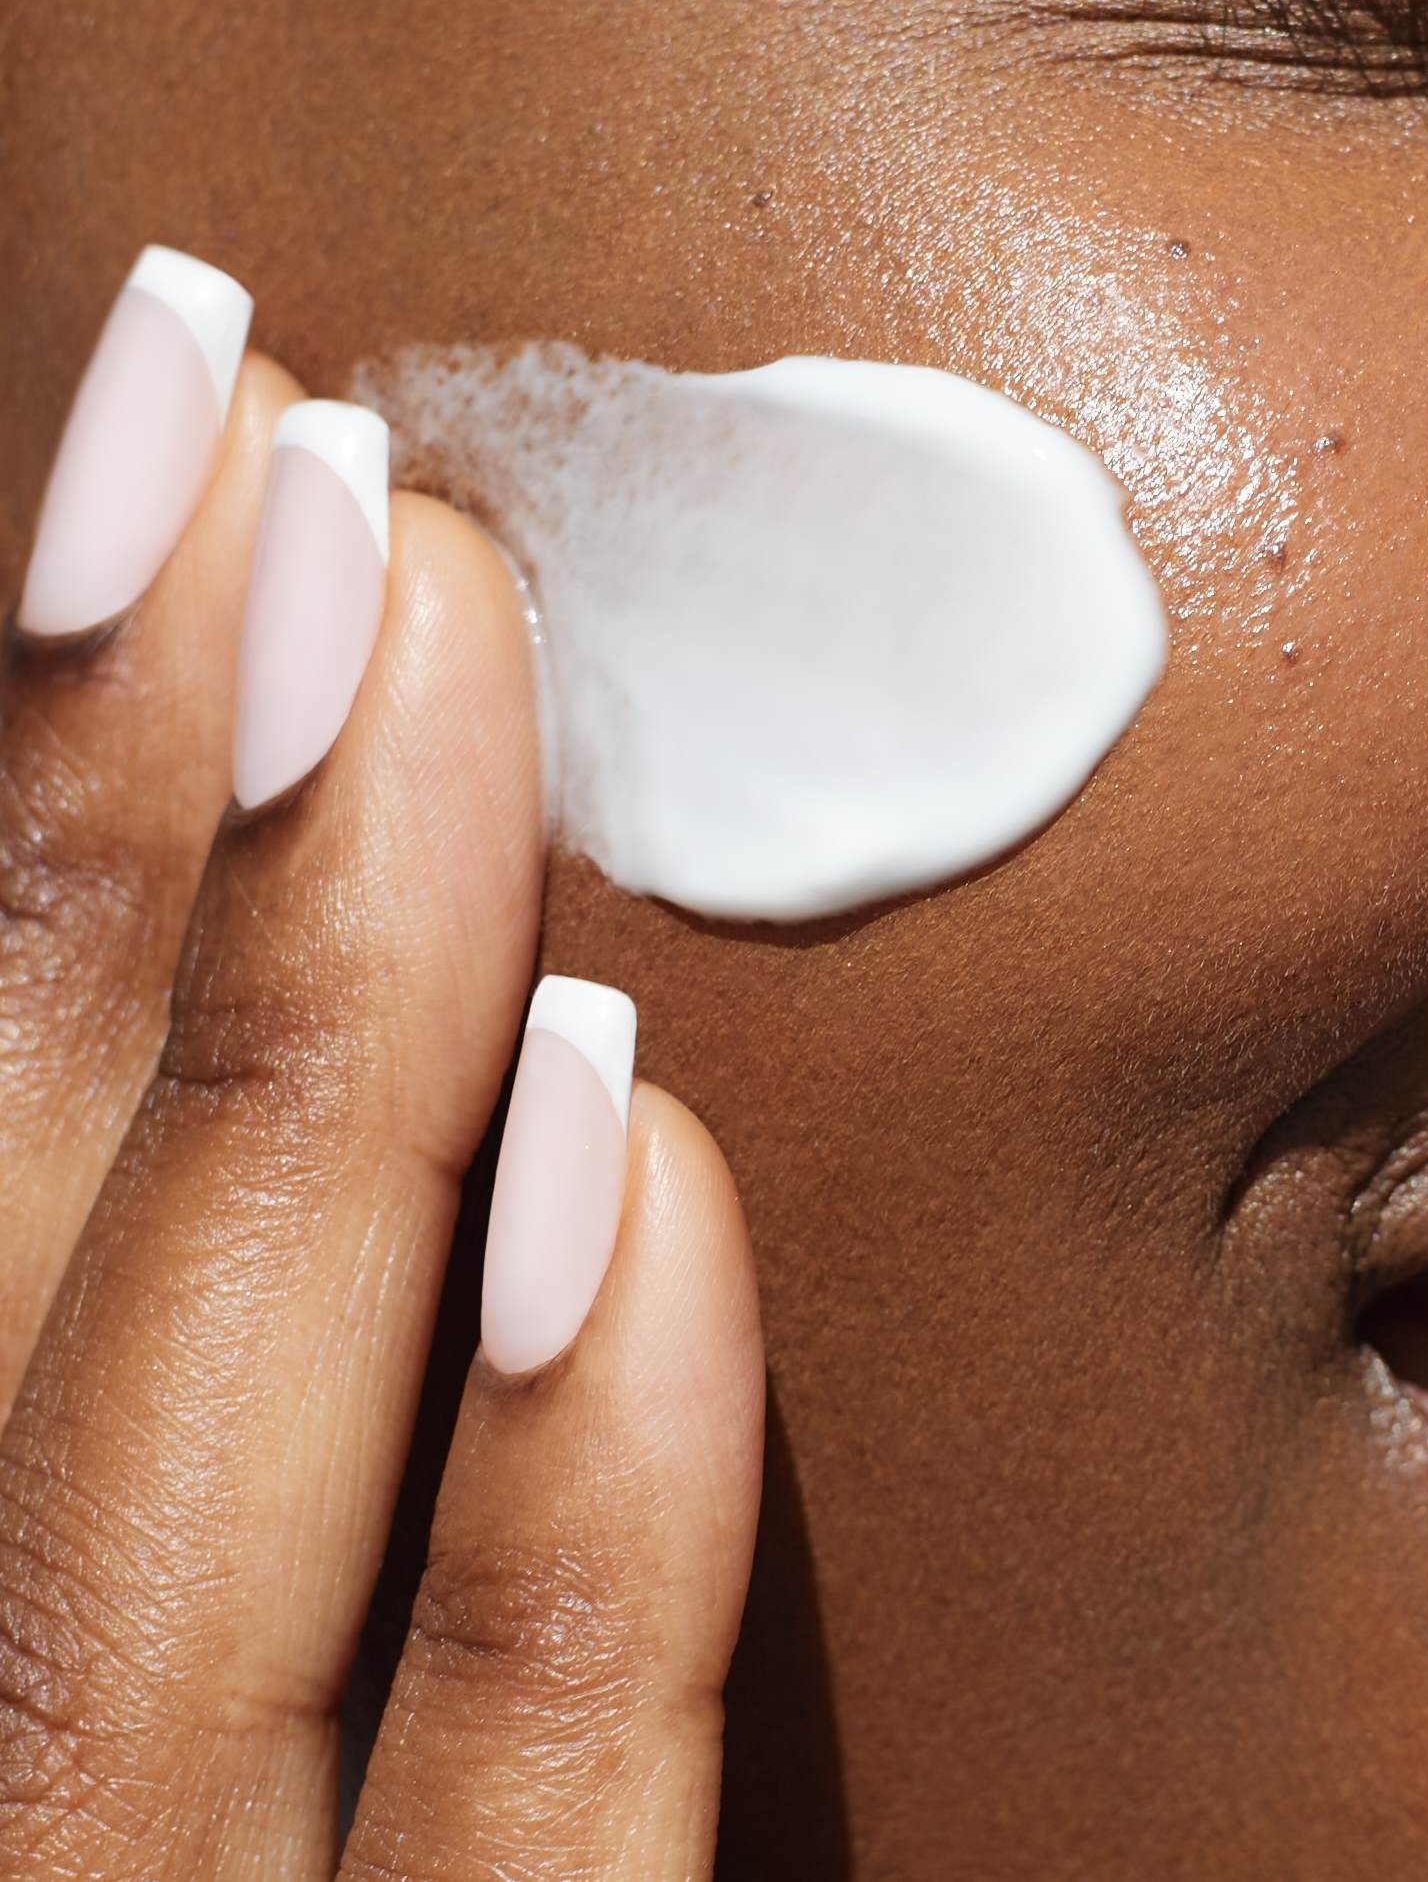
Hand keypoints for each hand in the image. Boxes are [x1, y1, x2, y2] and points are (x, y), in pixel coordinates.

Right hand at [0, 262, 764, 1877]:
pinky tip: (633, 1145)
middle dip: (133, 796)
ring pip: (208, 1455)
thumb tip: (440, 1036)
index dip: (33, 776)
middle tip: (272, 420)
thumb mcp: (150, 1652)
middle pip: (46, 1219)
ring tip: (412, 611)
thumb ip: (168, 1337)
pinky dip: (565, 1475)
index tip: (178, 437)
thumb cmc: (180, 1852)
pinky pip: (517, 1812)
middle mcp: (1, 1758)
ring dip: (317, 1005)